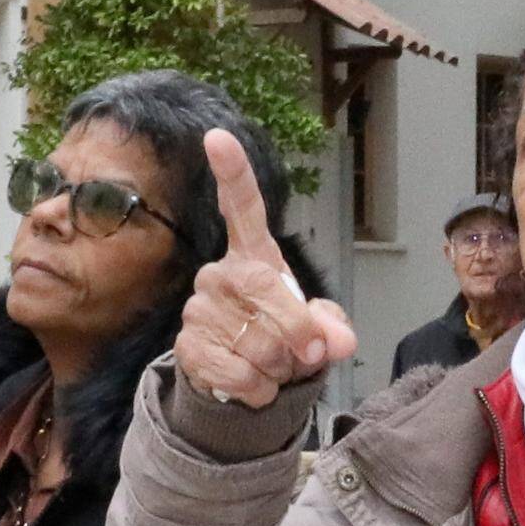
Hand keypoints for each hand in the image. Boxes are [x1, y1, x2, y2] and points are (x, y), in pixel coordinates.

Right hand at [172, 131, 360, 408]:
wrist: (246, 382)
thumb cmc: (284, 340)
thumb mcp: (318, 330)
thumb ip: (332, 327)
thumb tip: (336, 339)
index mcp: (254, 257)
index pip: (243, 207)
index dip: (234, 173)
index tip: (217, 136)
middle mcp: (220, 273)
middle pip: (266, 291)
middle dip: (299, 331)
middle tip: (308, 353)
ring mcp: (199, 308)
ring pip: (258, 343)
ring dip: (280, 367)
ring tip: (272, 365)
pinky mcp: (187, 346)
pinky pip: (237, 372)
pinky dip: (260, 389)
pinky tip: (255, 383)